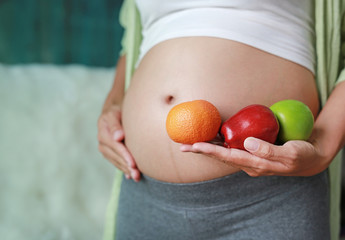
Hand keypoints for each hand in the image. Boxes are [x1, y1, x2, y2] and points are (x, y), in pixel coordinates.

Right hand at [98, 105, 140, 180]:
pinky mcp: (109, 152)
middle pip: (116, 156)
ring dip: (126, 170)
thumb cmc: (117, 111)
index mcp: (103, 131)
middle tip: (137, 175)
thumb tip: (118, 137)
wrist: (114, 112)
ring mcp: (105, 148)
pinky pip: (116, 162)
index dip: (124, 155)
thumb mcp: (115, 113)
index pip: (115, 146)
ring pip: (116, 161)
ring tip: (137, 177)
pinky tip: (130, 176)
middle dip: (126, 166)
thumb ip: (115, 125)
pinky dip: (123, 168)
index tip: (133, 163)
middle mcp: (102, 142)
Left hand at [180, 137, 328, 176]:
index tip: (195, 145)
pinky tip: (213, 138)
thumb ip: (269, 150)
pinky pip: (232, 149)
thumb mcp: (290, 153)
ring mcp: (250, 159)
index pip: (228, 157)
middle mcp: (249, 164)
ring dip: (207, 148)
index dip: (211, 151)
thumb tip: (247, 143)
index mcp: (256, 164)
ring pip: (224, 153)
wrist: (310, 159)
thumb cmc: (301, 154)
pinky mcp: (252, 153)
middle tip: (182, 146)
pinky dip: (220, 144)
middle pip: (221, 157)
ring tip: (190, 143)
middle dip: (201, 151)